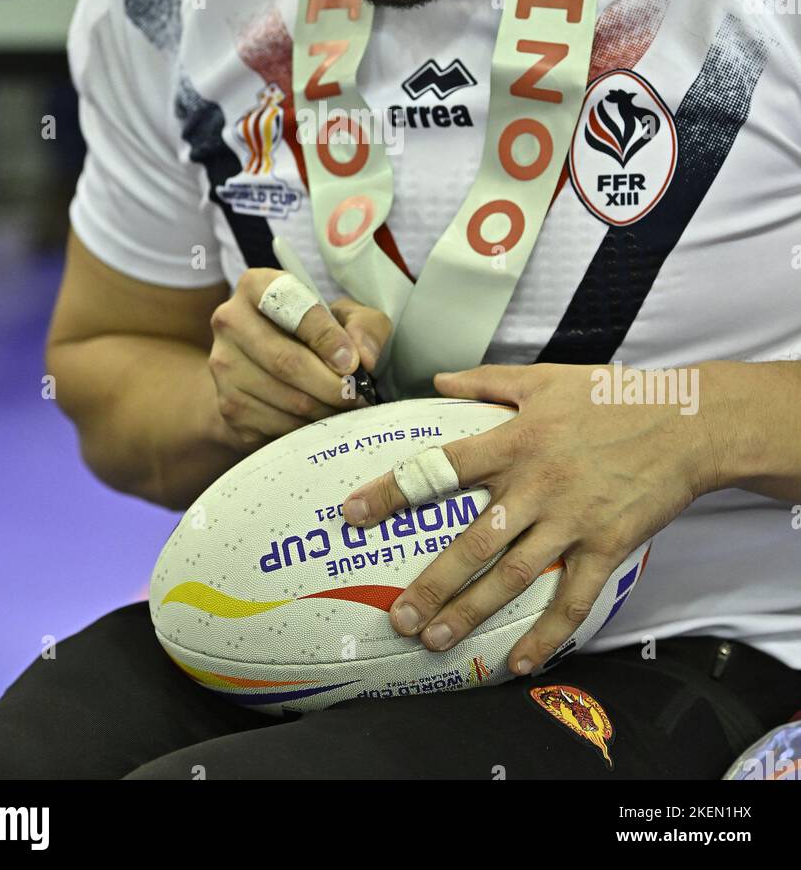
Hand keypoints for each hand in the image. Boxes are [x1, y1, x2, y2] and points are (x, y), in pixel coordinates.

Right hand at [209, 268, 390, 449]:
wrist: (268, 369)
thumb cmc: (313, 335)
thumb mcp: (345, 316)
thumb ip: (365, 326)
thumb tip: (364, 358)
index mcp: (257, 286)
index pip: (291, 307)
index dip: (326, 337)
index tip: (353, 363)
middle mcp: (230, 321)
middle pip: (285, 361)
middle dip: (331, 385)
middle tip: (357, 395)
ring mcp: (223, 366)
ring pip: (284, 398)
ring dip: (324, 410)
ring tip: (344, 408)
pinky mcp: (226, 405)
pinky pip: (275, 426)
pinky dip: (306, 429)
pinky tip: (320, 420)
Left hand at [342, 362, 716, 674]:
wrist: (687, 422)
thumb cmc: (612, 396)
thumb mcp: (543, 378)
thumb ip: (485, 380)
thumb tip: (437, 380)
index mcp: (514, 440)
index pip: (440, 469)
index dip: (392, 492)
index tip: (352, 513)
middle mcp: (536, 485)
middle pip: (472, 542)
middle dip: (430, 584)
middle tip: (396, 616)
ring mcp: (571, 520)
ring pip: (512, 576)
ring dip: (471, 612)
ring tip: (434, 639)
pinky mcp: (605, 546)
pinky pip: (572, 599)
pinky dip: (546, 633)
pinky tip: (518, 660)